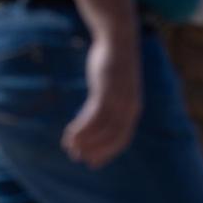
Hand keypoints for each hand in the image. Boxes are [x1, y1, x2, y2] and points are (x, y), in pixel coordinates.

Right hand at [62, 33, 140, 167]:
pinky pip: (93, 116)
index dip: (108, 152)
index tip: (93, 162)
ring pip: (101, 129)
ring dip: (85, 141)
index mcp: (133, 110)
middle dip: (96, 151)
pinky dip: (81, 128)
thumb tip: (95, 117)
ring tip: (69, 148)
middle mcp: (129, 108)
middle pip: (113, 138)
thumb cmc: (113, 64)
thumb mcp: (112, 87)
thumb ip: (106, 103)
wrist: (118, 40)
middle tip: (79, 159)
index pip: (122, 139)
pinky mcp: (106, 90)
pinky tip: (70, 134)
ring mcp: (119, 100)